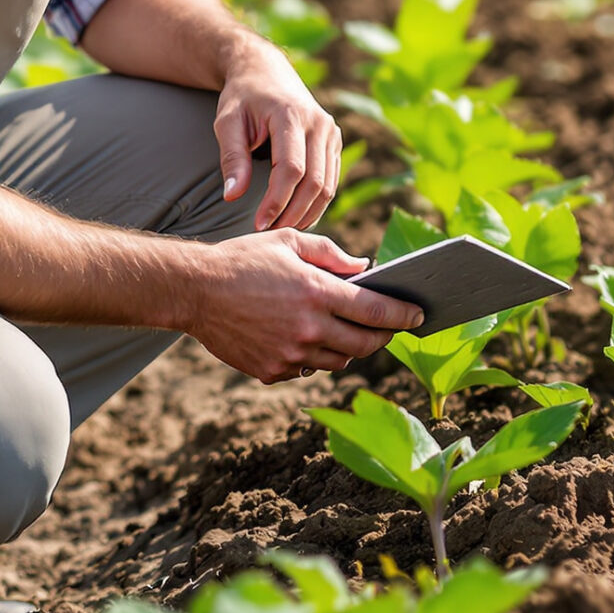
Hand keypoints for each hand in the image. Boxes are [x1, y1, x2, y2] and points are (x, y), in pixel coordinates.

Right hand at [185, 230, 422, 382]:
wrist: (193, 290)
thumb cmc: (243, 259)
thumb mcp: (288, 241)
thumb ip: (331, 254)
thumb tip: (365, 267)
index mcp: (317, 292)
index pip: (376, 310)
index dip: (404, 315)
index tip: (420, 315)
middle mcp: (308, 328)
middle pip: (365, 344)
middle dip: (383, 337)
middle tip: (388, 328)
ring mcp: (289, 354)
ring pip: (338, 362)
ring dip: (350, 350)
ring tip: (348, 333)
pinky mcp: (271, 371)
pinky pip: (305, 370)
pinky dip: (313, 358)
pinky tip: (306, 340)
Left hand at [213, 35, 344, 231]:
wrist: (265, 70)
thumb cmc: (242, 97)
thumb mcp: (227, 122)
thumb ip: (232, 158)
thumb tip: (232, 196)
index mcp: (291, 115)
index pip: (291, 169)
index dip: (276, 201)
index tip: (258, 223)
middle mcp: (319, 123)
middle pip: (314, 182)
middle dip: (293, 213)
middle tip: (270, 232)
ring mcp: (331, 132)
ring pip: (328, 185)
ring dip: (308, 212)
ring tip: (283, 228)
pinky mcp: (334, 140)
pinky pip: (331, 179)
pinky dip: (317, 201)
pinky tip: (297, 214)